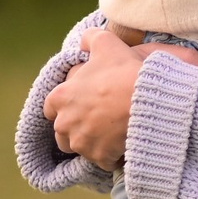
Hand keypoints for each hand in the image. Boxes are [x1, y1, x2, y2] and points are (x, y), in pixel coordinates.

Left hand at [42, 29, 197, 168]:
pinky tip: (122, 145)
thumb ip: (91, 38)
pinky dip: (110, 155)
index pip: (50, 107)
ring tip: (109, 134)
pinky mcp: (98, 157)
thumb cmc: (123, 72)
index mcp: (59, 98)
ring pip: (80, 147)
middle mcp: (64, 123)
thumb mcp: (106, 44)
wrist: (147, 101)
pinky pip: (101, 160)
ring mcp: (80, 142)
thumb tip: (85, 40)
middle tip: (97, 119)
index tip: (82, 102)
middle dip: (76, 127)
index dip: (66, 105)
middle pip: (63, 132)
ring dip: (91, 143)